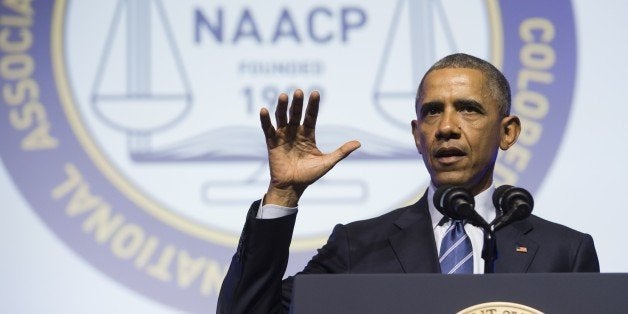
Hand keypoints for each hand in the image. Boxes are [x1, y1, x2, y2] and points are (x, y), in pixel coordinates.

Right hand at [260, 89, 360, 206]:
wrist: (292, 187)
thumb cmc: (309, 175)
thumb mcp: (328, 162)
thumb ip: (341, 151)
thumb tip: (359, 143)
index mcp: (308, 135)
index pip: (311, 116)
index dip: (313, 106)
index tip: (315, 93)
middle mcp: (295, 132)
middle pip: (296, 114)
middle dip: (297, 103)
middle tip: (299, 91)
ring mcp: (283, 136)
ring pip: (282, 118)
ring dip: (282, 107)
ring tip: (283, 96)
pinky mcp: (272, 142)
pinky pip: (268, 129)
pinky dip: (265, 120)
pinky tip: (264, 110)